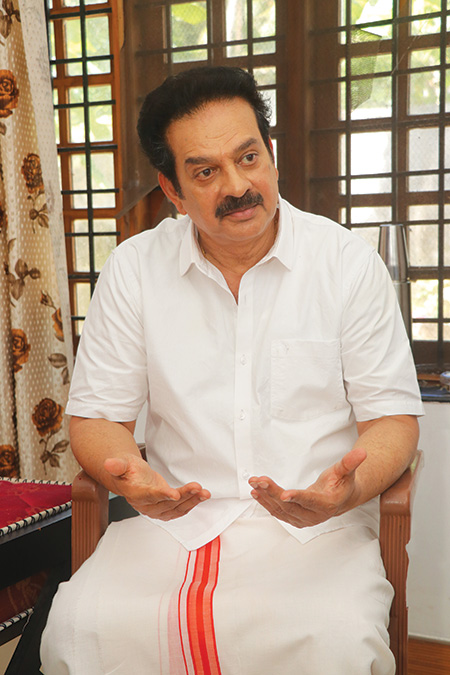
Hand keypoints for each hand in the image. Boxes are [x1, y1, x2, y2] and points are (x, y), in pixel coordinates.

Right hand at [103, 454, 210, 520]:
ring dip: (192, 501)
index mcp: (135, 494)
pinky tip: (201, 496)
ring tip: (204, 493)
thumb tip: (109, 463)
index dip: (162, 495)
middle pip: (167, 503)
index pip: (149, 496)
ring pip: (176, 508)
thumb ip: (117, 465)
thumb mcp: (121, 463)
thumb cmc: (127, 470)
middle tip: (197, 488)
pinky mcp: (165, 509)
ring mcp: (156, 509)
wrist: (129, 478)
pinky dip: (192, 503)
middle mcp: (145, 505)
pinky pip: (180, 509)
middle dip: (184, 496)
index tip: (174, 494)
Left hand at [248, 447, 366, 527]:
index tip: (284, 494)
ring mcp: (303, 519)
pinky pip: (277, 512)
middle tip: (259, 480)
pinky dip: (265, 502)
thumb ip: (350, 462)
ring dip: (265, 496)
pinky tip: (256, 492)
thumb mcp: (346, 471)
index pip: (311, 501)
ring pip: (280, 510)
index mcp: (328, 504)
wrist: (340, 499)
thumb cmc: (342, 484)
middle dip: (272, 492)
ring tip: (253, 483)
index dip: (297, 497)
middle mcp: (314, 515)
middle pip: (290, 505)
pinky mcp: (294, 518)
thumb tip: (362, 451)